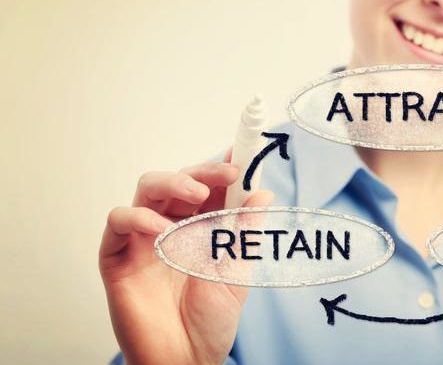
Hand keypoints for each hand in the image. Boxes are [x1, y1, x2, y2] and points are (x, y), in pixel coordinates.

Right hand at [99, 152, 272, 364]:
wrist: (187, 360)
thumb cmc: (210, 321)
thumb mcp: (238, 271)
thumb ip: (247, 231)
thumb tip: (264, 191)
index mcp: (201, 228)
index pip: (208, 187)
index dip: (222, 169)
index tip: (242, 158)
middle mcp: (171, 227)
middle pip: (177, 181)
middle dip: (202, 172)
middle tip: (226, 174)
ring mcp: (143, 240)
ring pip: (147, 190)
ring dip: (172, 183)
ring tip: (195, 194)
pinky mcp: (117, 258)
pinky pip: (117, 223)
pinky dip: (136, 217)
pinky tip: (160, 230)